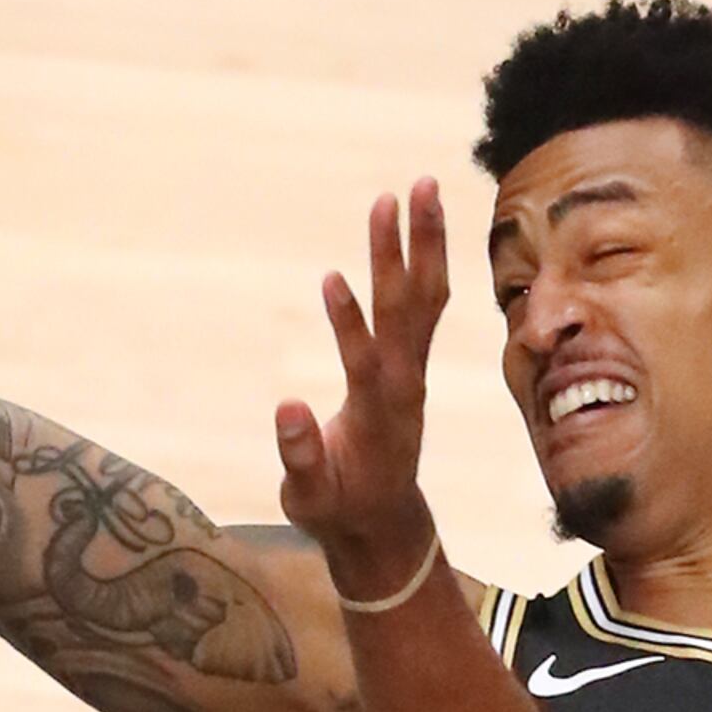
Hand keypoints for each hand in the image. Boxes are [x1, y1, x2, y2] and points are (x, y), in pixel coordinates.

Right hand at [273, 179, 452, 601]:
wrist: (382, 523)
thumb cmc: (337, 508)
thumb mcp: (309, 496)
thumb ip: (300, 454)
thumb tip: (286, 407)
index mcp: (376, 414)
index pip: (363, 360)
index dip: (349, 324)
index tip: (333, 279)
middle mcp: (402, 382)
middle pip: (405, 309)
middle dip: (400, 252)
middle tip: (397, 196)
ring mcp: (412, 370)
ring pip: (424, 297)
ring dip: (424, 242)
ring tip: (420, 188)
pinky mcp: (411, 363)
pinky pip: (424, 306)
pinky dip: (420, 265)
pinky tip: (412, 227)